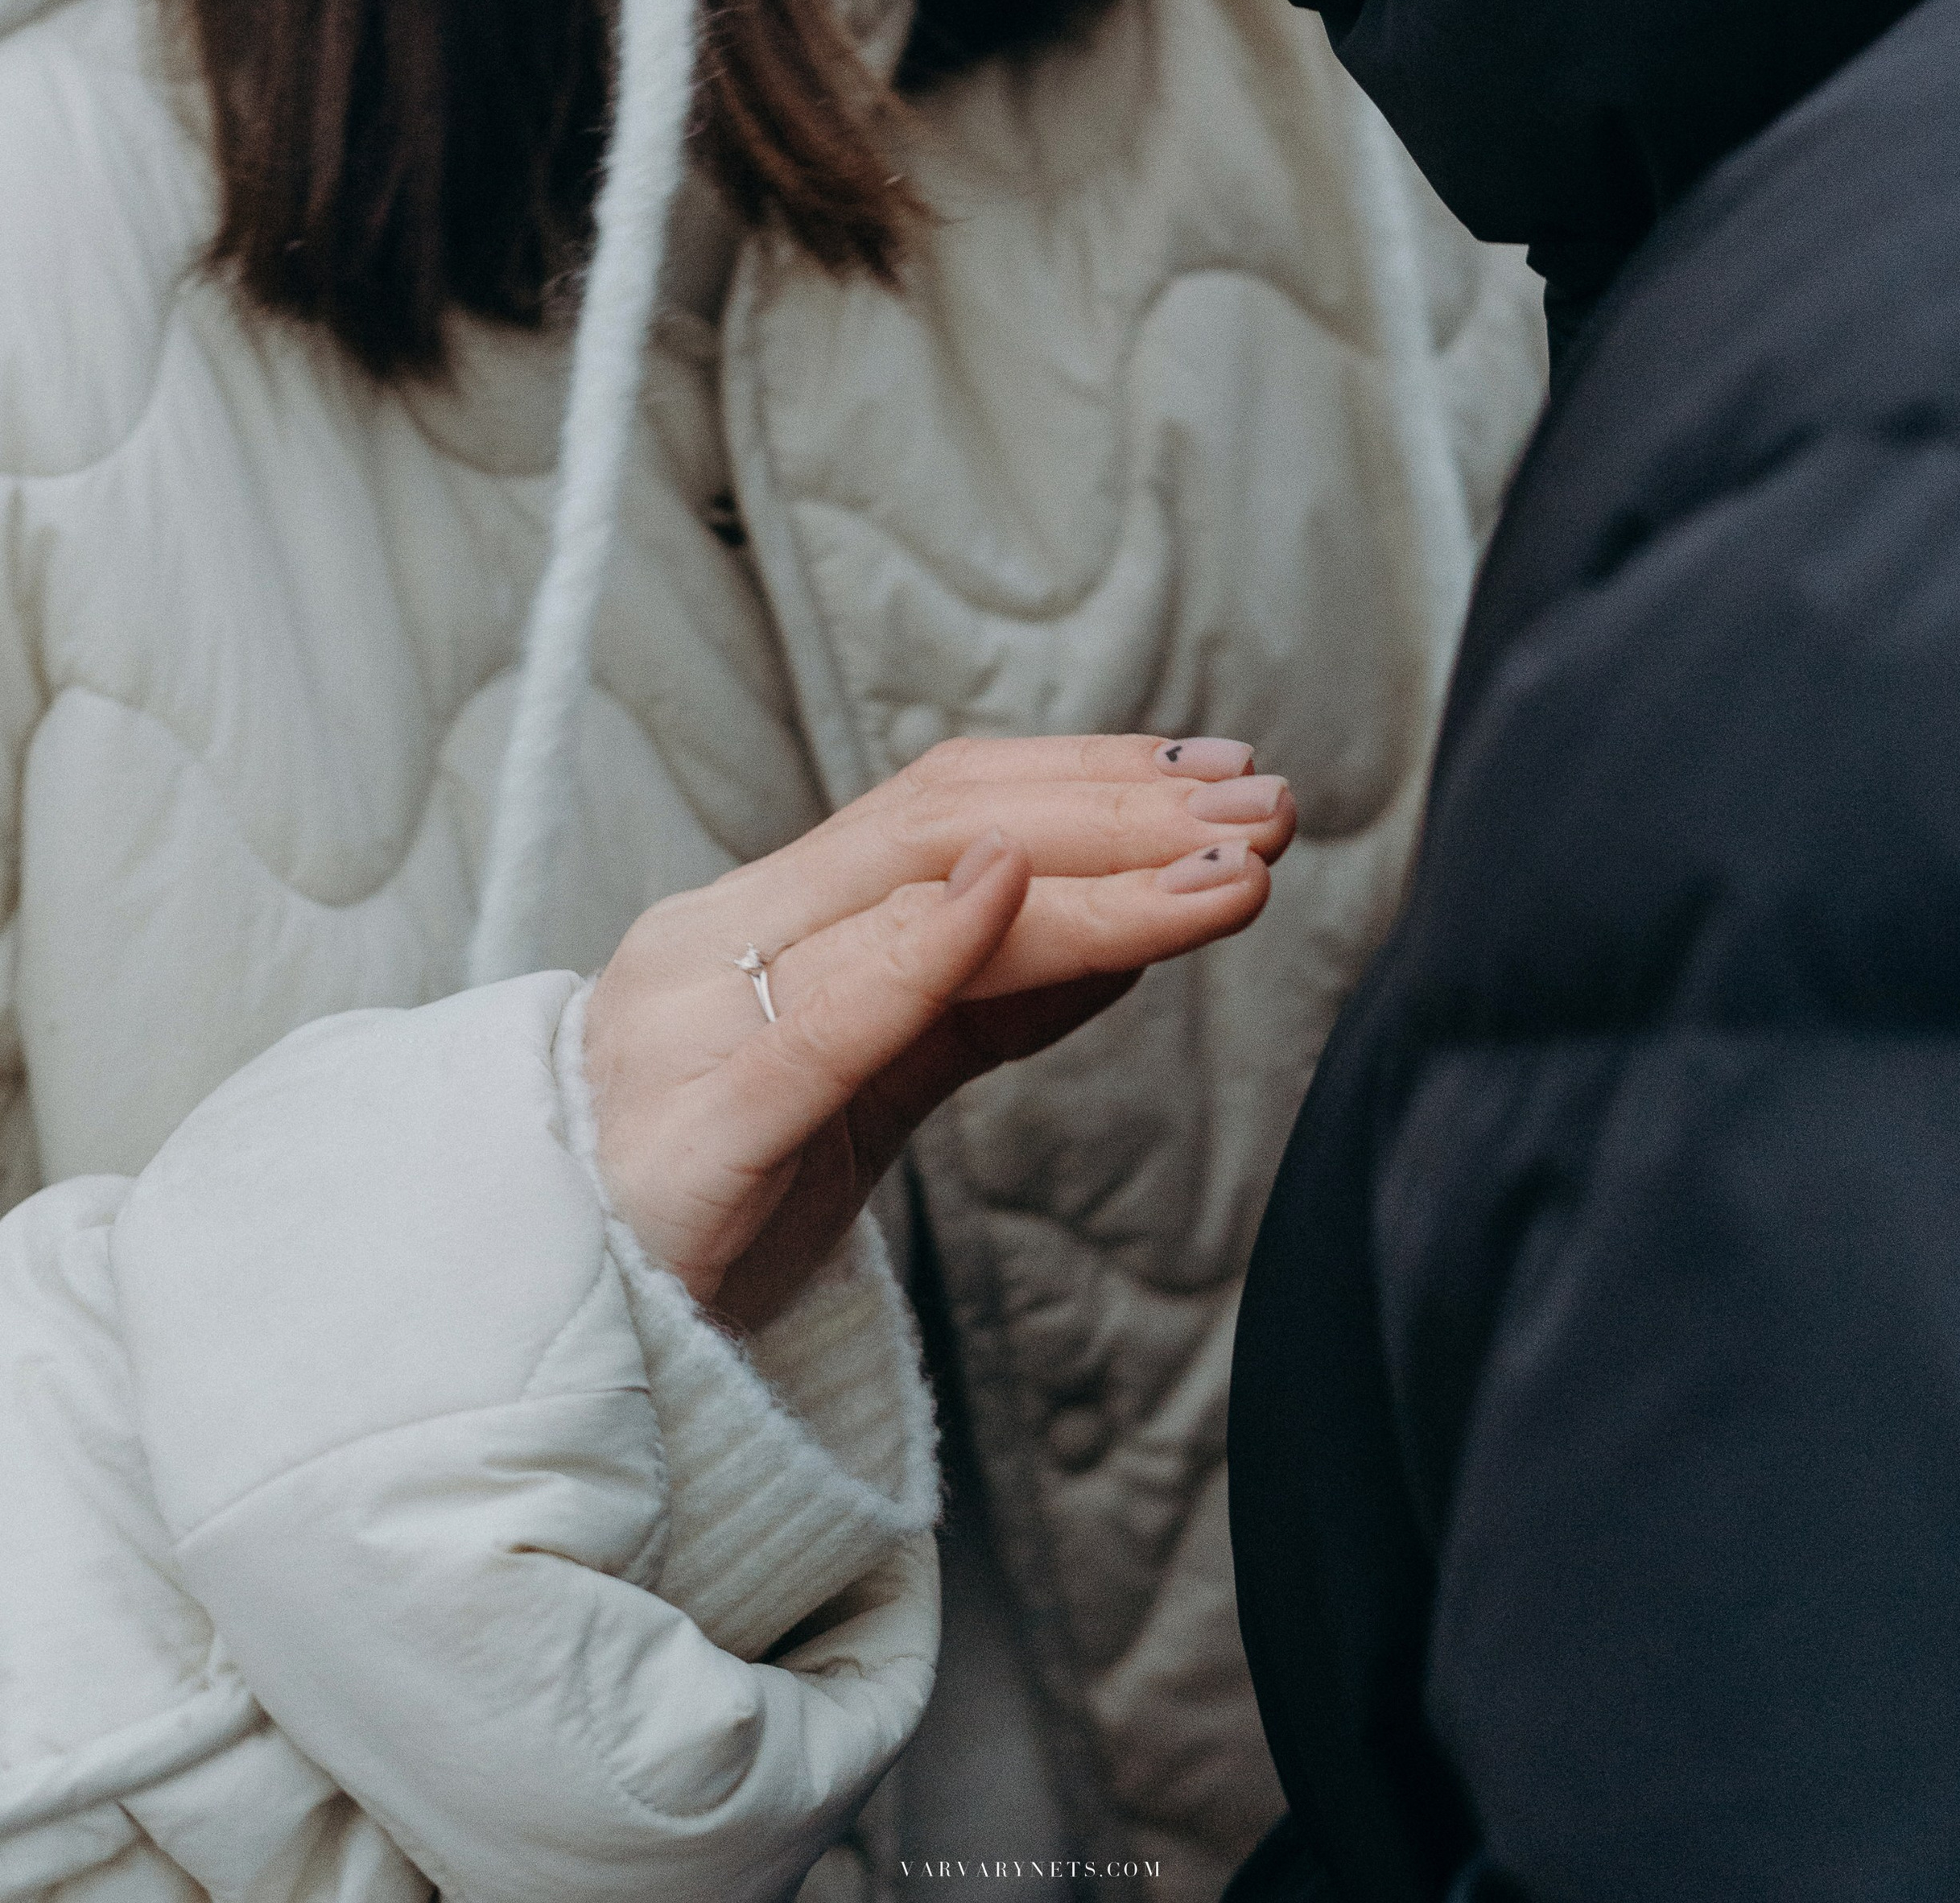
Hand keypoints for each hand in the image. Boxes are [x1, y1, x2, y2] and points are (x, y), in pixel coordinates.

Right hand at [583, 734, 1291, 1326]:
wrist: (536, 1344)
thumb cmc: (701, 1209)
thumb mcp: (859, 1087)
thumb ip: (974, 1002)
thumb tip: (1125, 925)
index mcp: (751, 921)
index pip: (939, 805)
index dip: (1091, 774)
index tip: (1226, 773)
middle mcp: (713, 941)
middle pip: (938, 824)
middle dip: (1119, 806)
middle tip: (1265, 804)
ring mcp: (689, 1028)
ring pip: (903, 901)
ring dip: (1088, 874)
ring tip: (1223, 868)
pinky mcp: (690, 1139)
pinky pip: (817, 1025)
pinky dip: (921, 947)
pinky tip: (1011, 897)